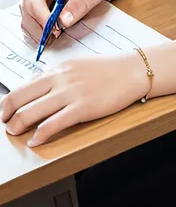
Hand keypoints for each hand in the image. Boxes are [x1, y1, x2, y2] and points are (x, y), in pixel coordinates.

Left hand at [1, 52, 147, 146]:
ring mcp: (70, 93)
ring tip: (14, 133)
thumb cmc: (107, 70)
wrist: (131, 71)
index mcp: (58, 68)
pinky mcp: (82, 107)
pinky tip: (35, 141)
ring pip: (32, 112)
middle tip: (6, 124)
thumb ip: (57, 77)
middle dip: (8, 114)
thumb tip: (37, 88)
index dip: (9, 101)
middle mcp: (60, 78)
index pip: (24, 85)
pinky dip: (40, 135)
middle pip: (21, 97)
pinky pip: (53, 124)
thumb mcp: (77, 66)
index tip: (6, 110)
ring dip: (18, 125)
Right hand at [20, 0, 116, 42]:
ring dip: (41, 33)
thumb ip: (81, 2)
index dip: (42, 16)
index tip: (55, 28)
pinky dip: (42, 33)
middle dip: (41, 27)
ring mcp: (32, 0)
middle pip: (28, 12)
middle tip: (59, 34)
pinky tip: (55, 33)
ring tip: (60, 34)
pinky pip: (32, 26)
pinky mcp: (34, 11)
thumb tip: (64, 21)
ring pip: (28, 22)